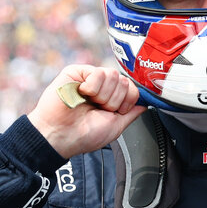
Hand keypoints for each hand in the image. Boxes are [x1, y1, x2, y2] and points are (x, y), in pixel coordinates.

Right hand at [27, 65, 146, 158]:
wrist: (61, 136)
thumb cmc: (84, 135)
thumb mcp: (116, 126)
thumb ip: (132, 113)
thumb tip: (145, 104)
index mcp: (111, 98)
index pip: (132, 89)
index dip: (127, 102)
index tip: (115, 112)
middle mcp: (102, 87)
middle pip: (125, 82)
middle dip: (114, 101)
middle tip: (98, 109)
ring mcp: (89, 78)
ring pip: (113, 75)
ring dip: (103, 96)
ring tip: (89, 103)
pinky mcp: (77, 71)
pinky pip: (98, 72)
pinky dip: (92, 88)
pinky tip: (82, 94)